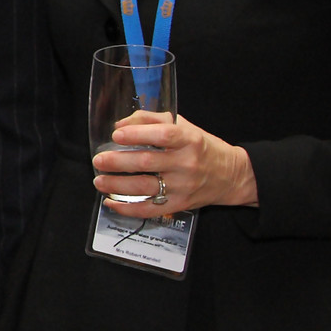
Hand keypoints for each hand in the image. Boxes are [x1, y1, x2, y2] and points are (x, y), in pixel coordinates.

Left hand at [93, 110, 257, 215]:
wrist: (231, 175)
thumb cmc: (201, 147)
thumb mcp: (184, 126)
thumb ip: (152, 120)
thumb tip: (121, 124)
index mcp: (189, 140)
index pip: (163, 135)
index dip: (137, 134)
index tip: (116, 134)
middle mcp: (186, 163)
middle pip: (148, 163)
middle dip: (118, 162)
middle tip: (99, 159)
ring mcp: (182, 186)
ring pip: (145, 187)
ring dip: (117, 185)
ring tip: (99, 180)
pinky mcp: (179, 204)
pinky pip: (150, 210)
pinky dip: (127, 209)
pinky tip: (111, 202)